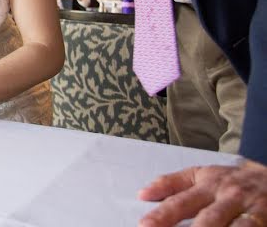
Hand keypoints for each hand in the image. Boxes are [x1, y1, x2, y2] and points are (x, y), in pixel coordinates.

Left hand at [138, 160, 266, 226]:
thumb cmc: (231, 180)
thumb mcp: (202, 175)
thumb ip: (172, 183)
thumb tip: (142, 194)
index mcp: (207, 185)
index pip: (181, 202)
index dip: (163, 215)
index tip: (145, 225)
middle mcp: (227, 196)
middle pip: (208, 218)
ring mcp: (249, 209)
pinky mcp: (264, 218)